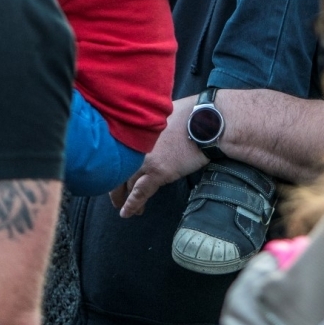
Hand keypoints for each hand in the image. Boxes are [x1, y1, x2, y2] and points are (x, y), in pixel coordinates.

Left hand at [111, 98, 206, 217]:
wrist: (207, 121)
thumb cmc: (191, 112)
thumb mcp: (163, 111)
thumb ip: (151, 122)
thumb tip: (148, 127)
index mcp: (137, 128)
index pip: (118, 151)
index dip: (116, 166)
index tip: (115, 175)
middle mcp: (136, 143)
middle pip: (118, 168)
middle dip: (116, 186)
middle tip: (116, 198)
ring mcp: (146, 158)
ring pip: (126, 182)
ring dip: (123, 197)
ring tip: (124, 207)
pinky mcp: (158, 172)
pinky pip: (140, 192)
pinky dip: (132, 204)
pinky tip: (127, 213)